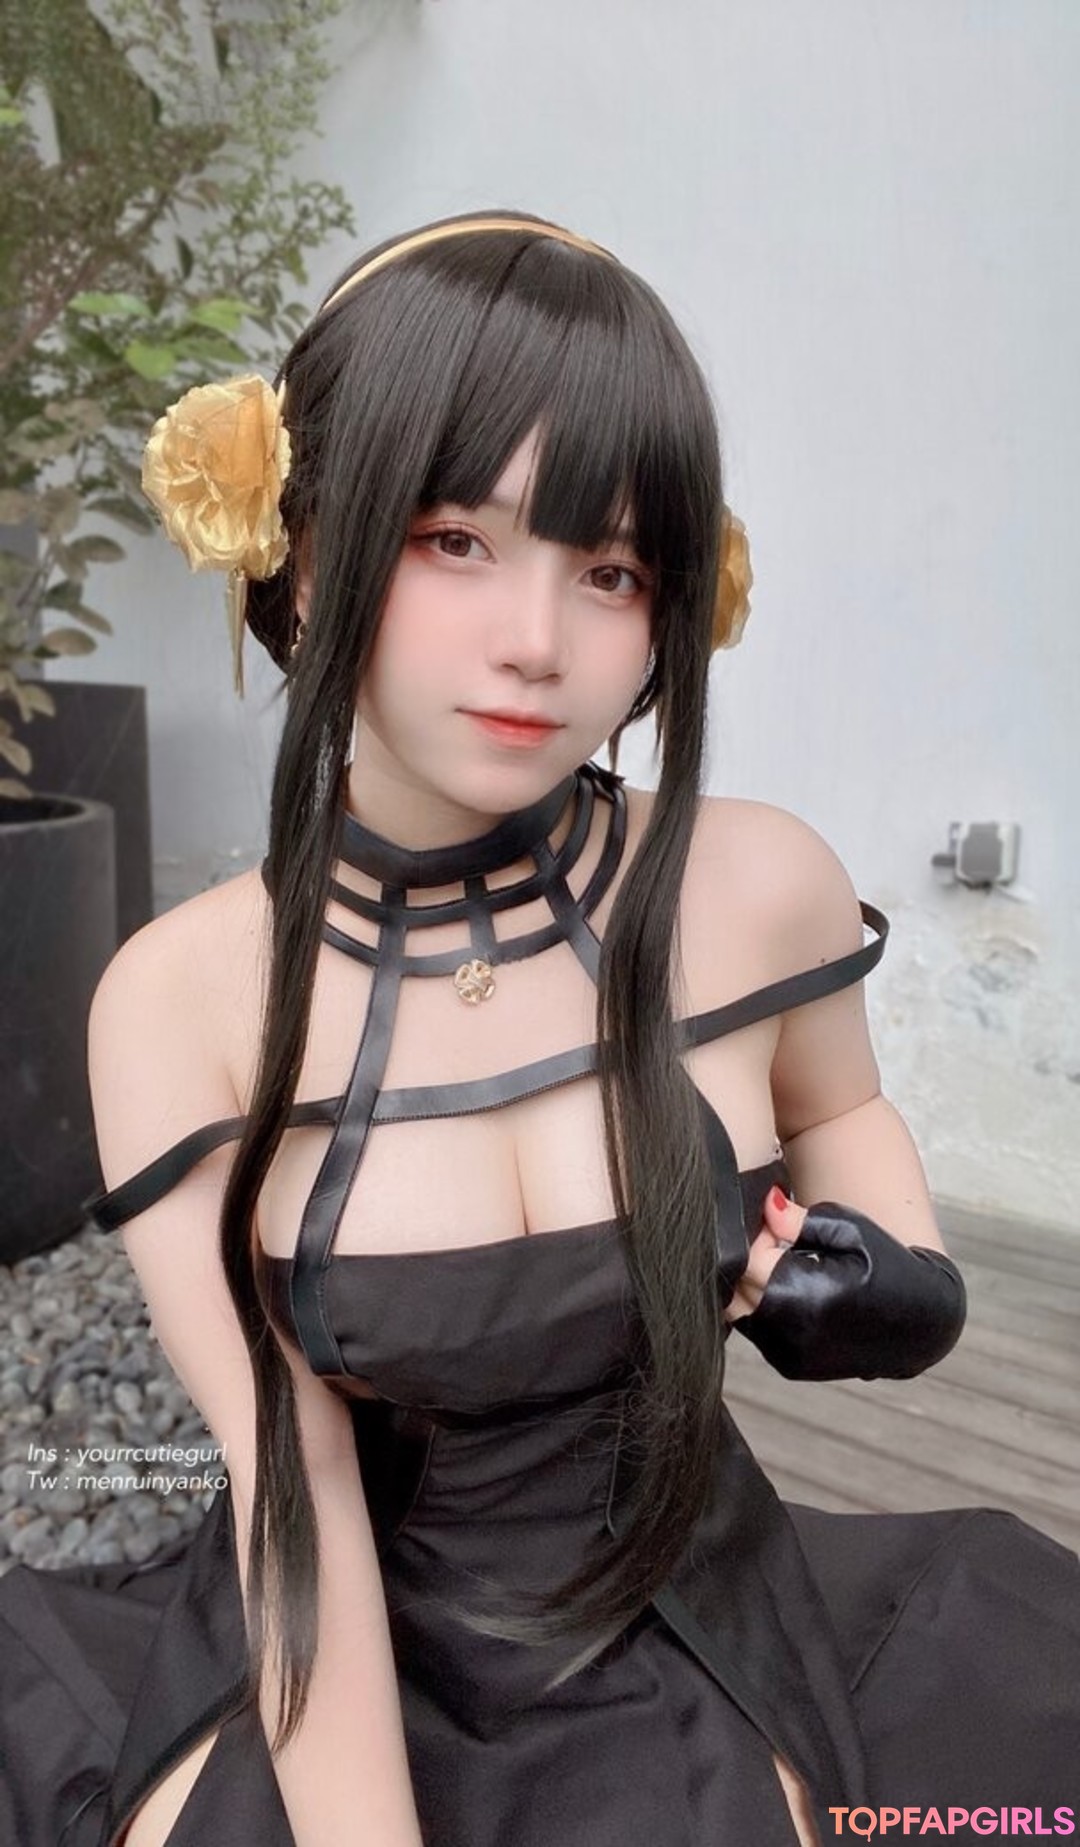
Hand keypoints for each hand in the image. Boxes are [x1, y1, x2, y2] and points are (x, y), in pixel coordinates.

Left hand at [728, 1191, 966, 1380]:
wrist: (922, 1321)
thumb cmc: (889, 1265)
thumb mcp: (849, 1229)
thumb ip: (798, 1219)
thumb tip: (764, 1203)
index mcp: (805, 1297)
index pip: (746, 1259)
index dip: (758, 1235)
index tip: (777, 1224)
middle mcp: (793, 1334)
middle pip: (737, 1288)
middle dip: (751, 1261)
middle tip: (780, 1245)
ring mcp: (790, 1356)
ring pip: (740, 1312)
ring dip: (754, 1286)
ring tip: (789, 1268)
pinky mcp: (791, 1367)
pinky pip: (757, 1331)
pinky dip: (764, 1308)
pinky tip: (793, 1293)